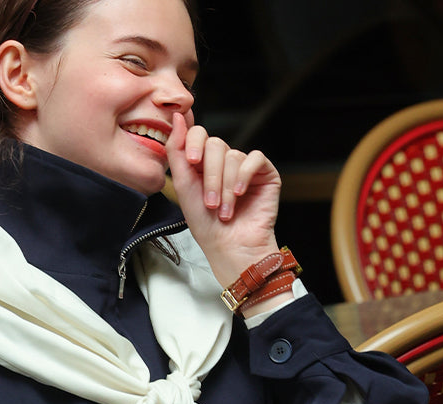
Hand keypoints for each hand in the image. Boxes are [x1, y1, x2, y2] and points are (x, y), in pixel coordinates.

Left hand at [166, 112, 282, 288]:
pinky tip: (240, 194)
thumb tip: (177, 116)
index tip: (192, 161)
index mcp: (202, 163)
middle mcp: (223, 162)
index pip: (198, 134)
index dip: (193, 142)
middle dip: (210, 177)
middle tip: (210, 203)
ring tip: (225, 211)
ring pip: (233, 156)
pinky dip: (244, 176)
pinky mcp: (264, 173)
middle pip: (216, 145)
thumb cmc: (206, 225)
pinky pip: (254, 159)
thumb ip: (177, 151)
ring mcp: (244, 166)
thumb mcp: (183, 187)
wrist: (230, 247)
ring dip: (225, 187)